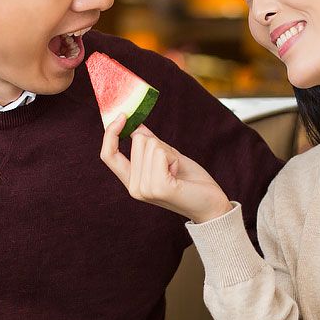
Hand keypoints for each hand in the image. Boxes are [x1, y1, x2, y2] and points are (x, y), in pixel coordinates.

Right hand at [100, 116, 234, 222]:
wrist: (211, 204)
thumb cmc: (191, 182)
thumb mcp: (167, 157)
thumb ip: (149, 143)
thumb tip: (136, 125)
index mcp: (132, 181)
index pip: (108, 155)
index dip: (110, 133)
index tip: (123, 115)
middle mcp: (134, 187)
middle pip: (138, 141)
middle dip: (159, 145)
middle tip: (172, 165)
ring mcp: (145, 189)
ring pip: (151, 145)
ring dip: (169, 153)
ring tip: (176, 170)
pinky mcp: (159, 188)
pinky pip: (161, 153)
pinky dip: (173, 158)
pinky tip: (178, 173)